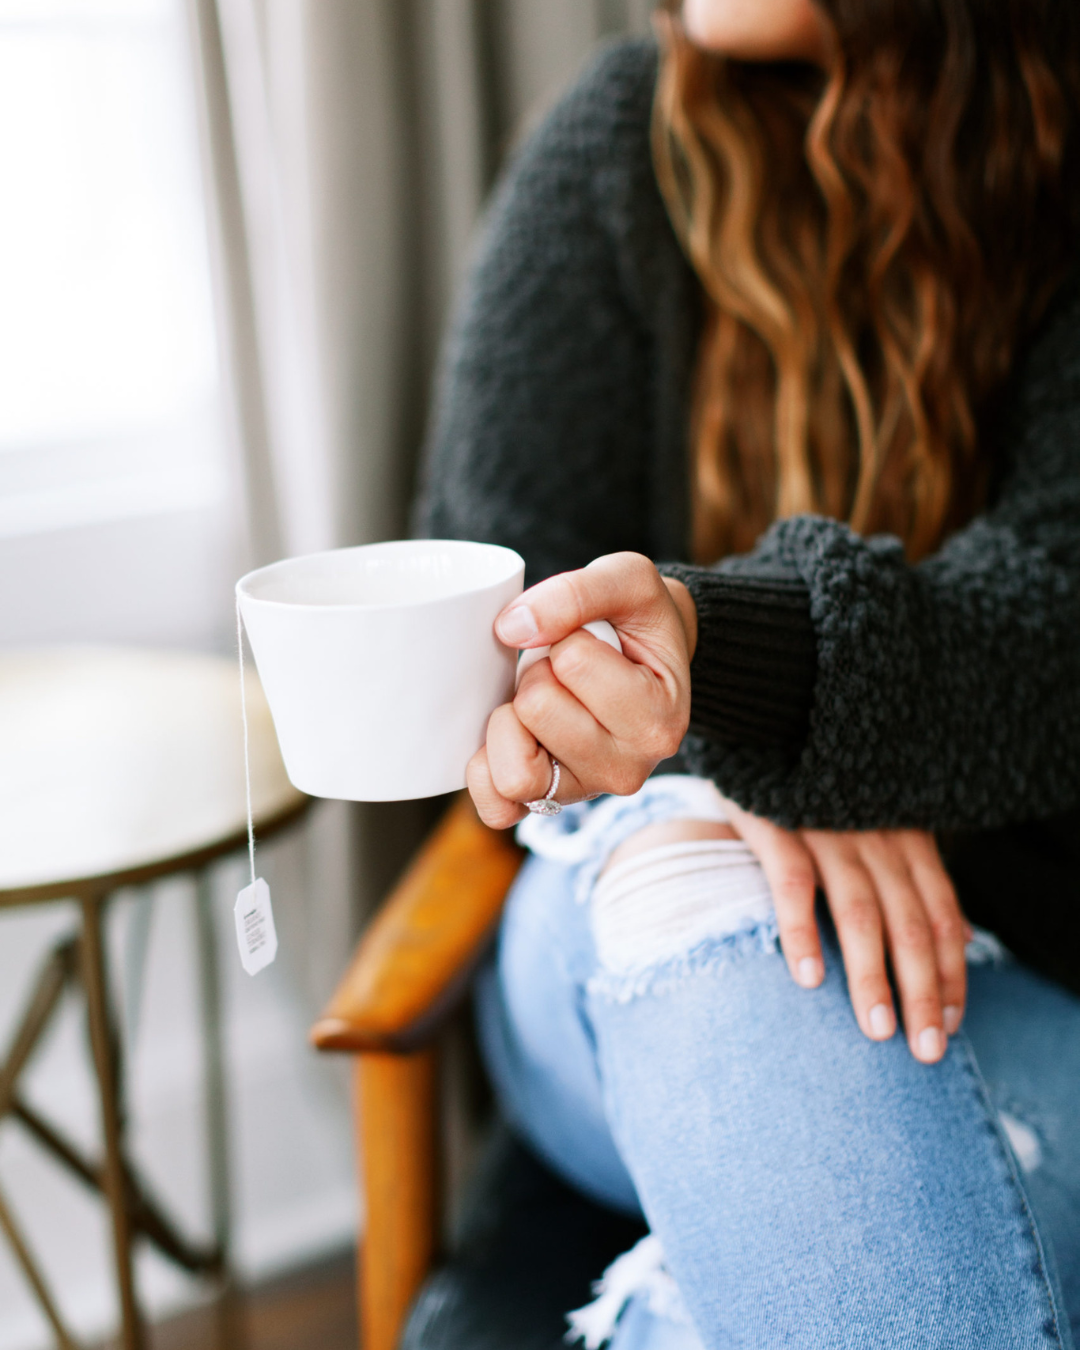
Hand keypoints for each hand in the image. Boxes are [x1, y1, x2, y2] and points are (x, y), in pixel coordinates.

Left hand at [467, 553, 696, 829]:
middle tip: (565, 673)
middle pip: (536, 709)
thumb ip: (576, 593)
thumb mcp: (628, 579)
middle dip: (538, 674)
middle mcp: (629, 769)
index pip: (573, 661)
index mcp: (659, 720)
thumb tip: (511, 629)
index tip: (595, 643)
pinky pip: (496, 807)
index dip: (567, 637)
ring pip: (515, 768)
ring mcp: (585, 791)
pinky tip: (508, 736)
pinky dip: (487, 769)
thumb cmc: (635, 619)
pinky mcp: (545, 806)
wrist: (644, 656)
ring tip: (543, 703)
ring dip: (513, 718)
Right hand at [721, 797, 967, 1063]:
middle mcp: (875, 835)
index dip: (951, 973)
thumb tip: (962, 937)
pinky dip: (801, 931)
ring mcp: (826, 829)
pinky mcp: (776, 823)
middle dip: (921, 991)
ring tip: (876, 1029)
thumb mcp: (881, 824)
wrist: (760, 728)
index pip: (942, 914)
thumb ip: (917, 877)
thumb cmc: (821, 793)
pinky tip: (808, 977)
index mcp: (906, 837)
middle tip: (925, 1050)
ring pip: (861, 912)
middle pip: (910, 923)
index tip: (950, 1026)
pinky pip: (793, 883)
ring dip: (871, 975)